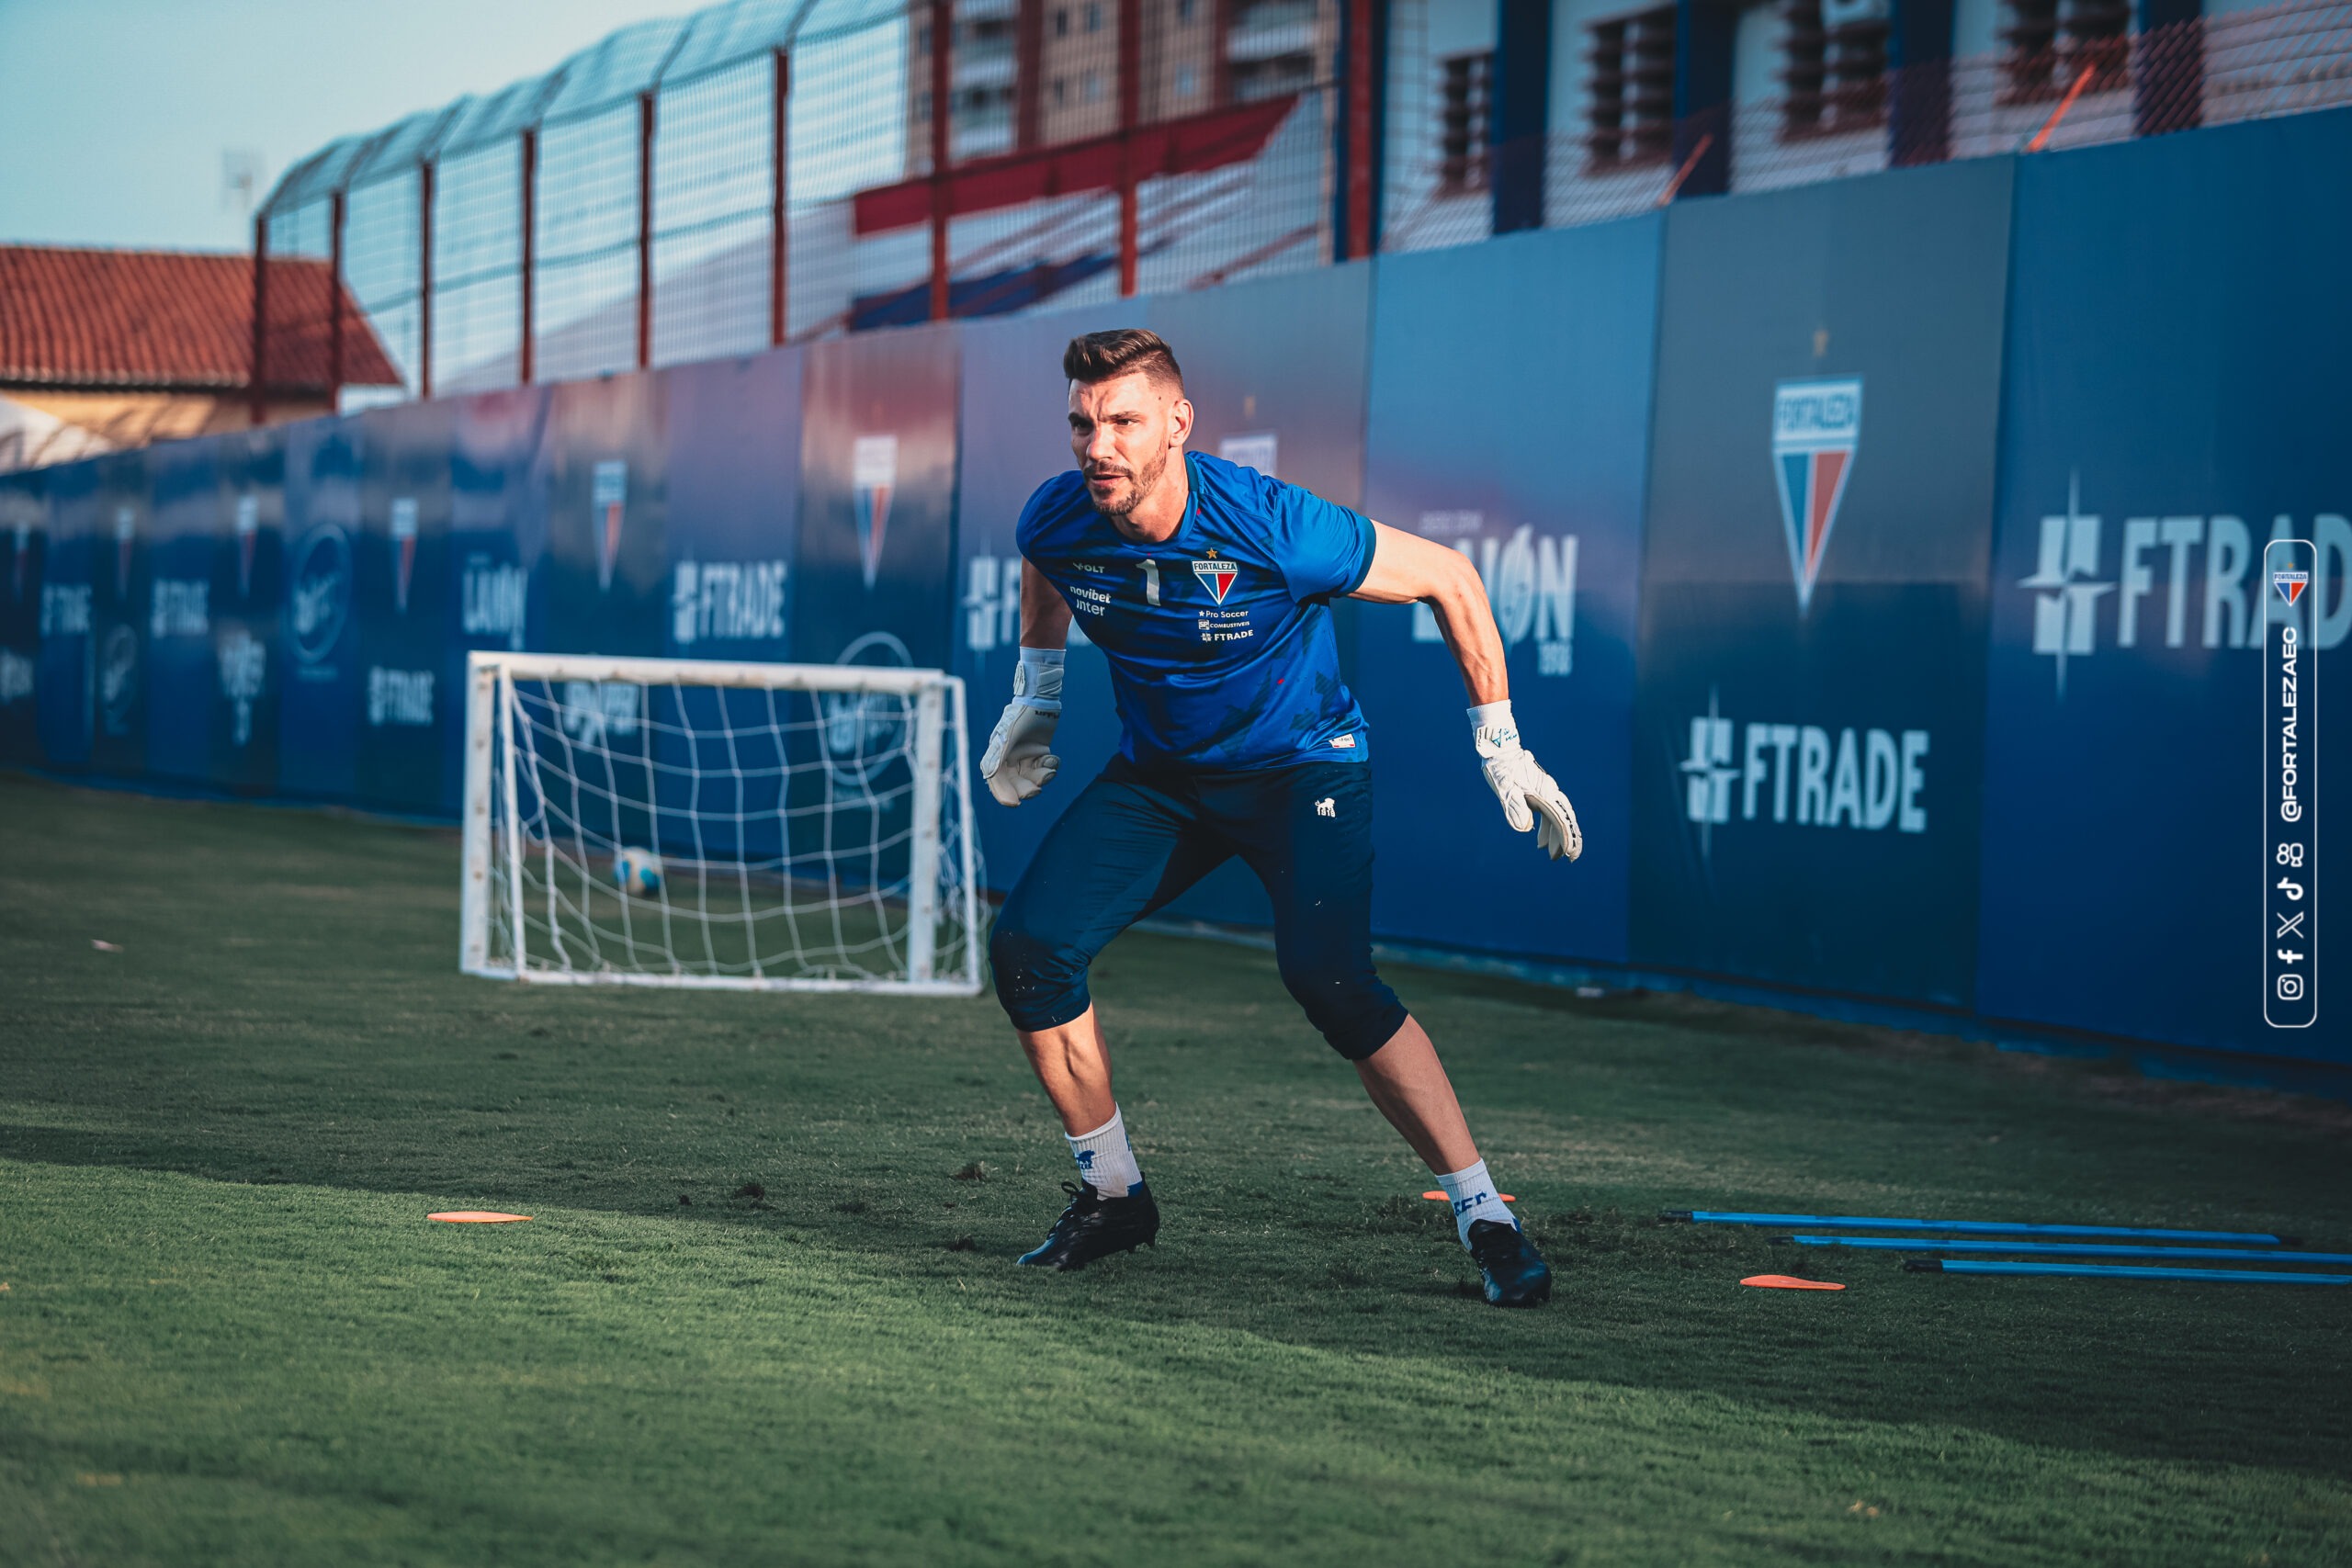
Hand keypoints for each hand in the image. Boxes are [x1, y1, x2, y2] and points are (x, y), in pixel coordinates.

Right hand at [980, 650, 1063, 806]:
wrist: (1039, 699)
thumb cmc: (1019, 717)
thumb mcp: (1006, 738)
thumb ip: (997, 758)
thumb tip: (988, 778)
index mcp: (997, 756)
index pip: (997, 782)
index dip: (1004, 795)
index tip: (1015, 804)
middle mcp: (1010, 758)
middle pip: (1016, 784)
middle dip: (1027, 789)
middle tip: (1037, 790)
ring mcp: (1025, 756)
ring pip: (1033, 777)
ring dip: (1042, 777)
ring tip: (1049, 770)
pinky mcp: (1040, 752)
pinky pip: (1044, 767)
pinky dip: (1050, 766)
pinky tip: (1052, 757)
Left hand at [1474, 718, 1581, 861]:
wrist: (1500, 750)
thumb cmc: (1502, 770)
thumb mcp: (1506, 790)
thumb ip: (1515, 809)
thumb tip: (1526, 829)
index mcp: (1545, 794)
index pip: (1561, 821)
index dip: (1567, 839)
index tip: (1569, 855)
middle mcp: (1550, 792)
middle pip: (1565, 819)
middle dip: (1568, 840)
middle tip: (1569, 859)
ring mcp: (1546, 791)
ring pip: (1557, 816)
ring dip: (1556, 835)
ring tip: (1551, 854)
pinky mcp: (1539, 791)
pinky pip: (1548, 812)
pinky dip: (1546, 826)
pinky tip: (1539, 839)